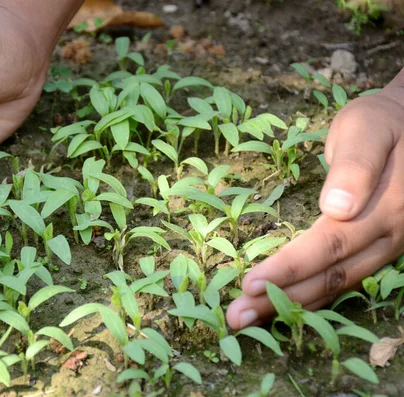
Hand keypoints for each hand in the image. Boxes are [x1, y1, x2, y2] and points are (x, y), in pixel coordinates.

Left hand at [227, 82, 403, 329]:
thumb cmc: (382, 122)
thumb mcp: (367, 128)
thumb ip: (357, 165)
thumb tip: (338, 208)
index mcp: (385, 207)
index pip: (330, 245)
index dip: (290, 267)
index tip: (249, 284)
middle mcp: (389, 235)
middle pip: (330, 275)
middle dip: (281, 298)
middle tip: (236, 316)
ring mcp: (388, 246)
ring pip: (338, 284)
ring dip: (292, 304)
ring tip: (249, 318)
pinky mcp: (380, 248)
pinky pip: (345, 279)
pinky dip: (313, 295)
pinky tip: (284, 306)